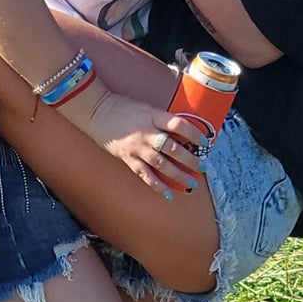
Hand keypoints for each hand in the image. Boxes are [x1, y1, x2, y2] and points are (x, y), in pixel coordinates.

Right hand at [59, 82, 204, 194]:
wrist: (97, 111)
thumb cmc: (123, 107)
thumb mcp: (146, 108)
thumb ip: (162, 120)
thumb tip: (183, 133)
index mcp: (153, 116)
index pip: (179, 124)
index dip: (195, 134)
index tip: (206, 142)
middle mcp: (146, 133)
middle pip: (173, 148)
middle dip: (191, 159)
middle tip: (203, 166)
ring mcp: (136, 147)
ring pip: (161, 164)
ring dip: (178, 175)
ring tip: (192, 182)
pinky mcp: (127, 158)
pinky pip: (144, 174)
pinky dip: (157, 185)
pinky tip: (168, 194)